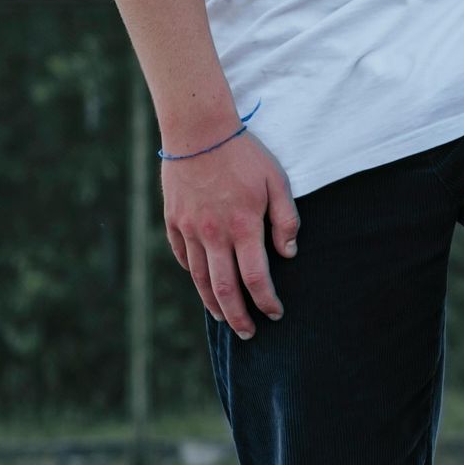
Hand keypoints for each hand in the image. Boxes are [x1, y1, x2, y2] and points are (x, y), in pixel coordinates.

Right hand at [162, 129, 298, 337]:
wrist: (198, 130)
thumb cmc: (244, 155)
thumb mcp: (276, 181)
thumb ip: (286, 219)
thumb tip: (289, 253)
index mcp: (243, 226)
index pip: (256, 278)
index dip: (267, 301)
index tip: (275, 314)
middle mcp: (214, 234)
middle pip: (225, 289)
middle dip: (238, 316)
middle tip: (248, 334)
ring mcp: (190, 229)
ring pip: (200, 278)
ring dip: (213, 303)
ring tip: (224, 318)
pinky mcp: (173, 220)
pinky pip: (183, 255)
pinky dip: (193, 273)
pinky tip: (202, 282)